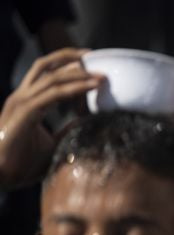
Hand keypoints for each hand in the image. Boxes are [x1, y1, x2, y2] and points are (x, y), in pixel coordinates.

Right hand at [0, 48, 102, 188]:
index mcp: (27, 101)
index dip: (68, 64)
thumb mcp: (52, 144)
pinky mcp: (24, 113)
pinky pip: (53, 94)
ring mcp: (21, 103)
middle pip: (47, 65)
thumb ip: (66, 131)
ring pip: (52, 77)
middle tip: (98, 57)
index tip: (92, 63)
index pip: (47, 73)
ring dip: (80, 74)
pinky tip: (91, 87)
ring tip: (102, 76)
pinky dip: (75, 88)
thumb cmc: (21, 164)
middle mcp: (22, 97)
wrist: (0, 178)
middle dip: (74, 58)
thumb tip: (84, 123)